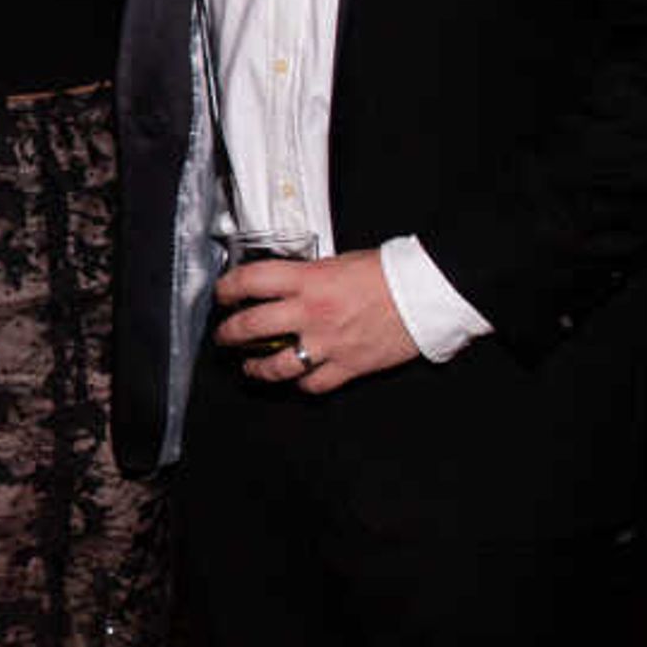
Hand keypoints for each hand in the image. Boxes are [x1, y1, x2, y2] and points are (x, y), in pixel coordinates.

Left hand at [212, 247, 416, 392]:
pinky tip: (296, 378)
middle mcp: (312, 314)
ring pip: (276, 365)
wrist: (424, 293)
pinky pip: (313, 384)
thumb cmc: (387, 273)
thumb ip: (309, 275)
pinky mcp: (347, 366)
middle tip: (224, 335)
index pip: (251, 281)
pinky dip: (301, 384)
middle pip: (251, 327)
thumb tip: (288, 283)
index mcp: (309, 281)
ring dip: (256, 368)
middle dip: (229, 333)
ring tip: (250, 367)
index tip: (223, 293)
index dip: (228, 288)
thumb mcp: (338, 262)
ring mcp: (327, 344)